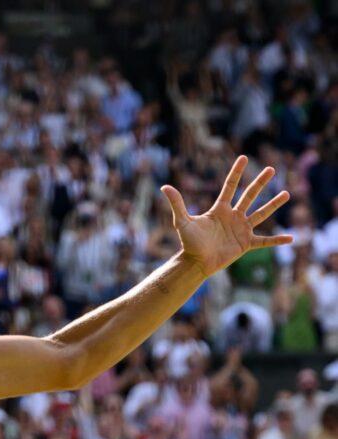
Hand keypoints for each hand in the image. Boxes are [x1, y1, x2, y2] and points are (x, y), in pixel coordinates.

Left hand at [161, 156, 291, 276]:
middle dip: (260, 182)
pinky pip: (265, 241)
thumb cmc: (189, 242)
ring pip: (261, 213)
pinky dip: (277, 240)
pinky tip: (292, 237)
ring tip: (286, 193)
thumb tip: (164, 187)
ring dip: (273, 204)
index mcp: (220, 209)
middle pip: (249, 195)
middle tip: (271, 168)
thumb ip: (177, 204)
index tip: (243, 157)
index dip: (236, 172)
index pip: (230, 186)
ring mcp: (241, 229)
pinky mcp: (246, 243)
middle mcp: (233, 216)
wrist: (196, 262)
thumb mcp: (182, 221)